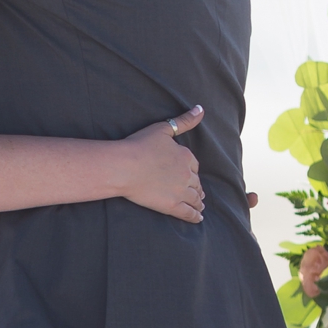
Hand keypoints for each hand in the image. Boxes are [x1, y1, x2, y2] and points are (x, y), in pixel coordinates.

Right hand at [109, 105, 205, 221]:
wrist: (125, 166)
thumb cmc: (140, 145)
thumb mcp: (163, 128)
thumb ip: (184, 121)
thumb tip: (201, 109)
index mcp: (186, 156)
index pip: (194, 166)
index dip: (192, 171)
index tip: (190, 175)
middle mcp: (187, 175)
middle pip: (195, 183)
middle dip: (197, 188)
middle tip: (198, 193)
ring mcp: (181, 191)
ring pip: (195, 198)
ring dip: (199, 202)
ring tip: (200, 206)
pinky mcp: (172, 205)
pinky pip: (188, 213)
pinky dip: (195, 216)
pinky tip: (198, 218)